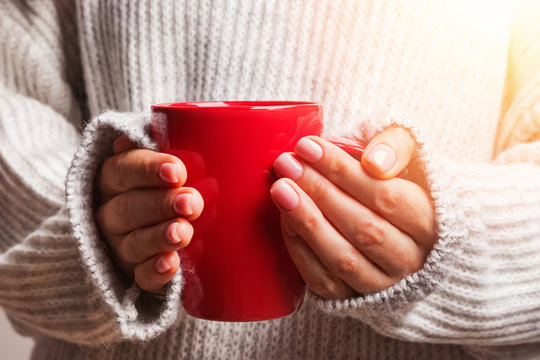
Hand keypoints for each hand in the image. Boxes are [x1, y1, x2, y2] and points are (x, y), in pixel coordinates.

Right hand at [95, 136, 203, 292]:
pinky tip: (171, 264)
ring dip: (159, 237)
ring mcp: (120, 245)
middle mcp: (111, 212)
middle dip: (160, 205)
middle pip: (129, 208)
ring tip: (184, 232)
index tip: (177, 171)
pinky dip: (154, 272)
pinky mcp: (134, 274)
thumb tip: (162, 128)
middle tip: (191, 202)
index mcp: (115, 178)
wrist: (149, 224)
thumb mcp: (161, 160)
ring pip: (133, 243)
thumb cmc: (164, 183)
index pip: (123, 170)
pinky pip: (140, 277)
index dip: (148, 169)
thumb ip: (163, 143)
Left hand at [270, 127, 435, 299]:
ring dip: (307, 222)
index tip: (308, 146)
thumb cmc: (397, 183)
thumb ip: (396, 145)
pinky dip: (301, 252)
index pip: (385, 196)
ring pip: (343, 259)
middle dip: (319, 192)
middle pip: (363, 228)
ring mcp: (384, 283)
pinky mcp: (355, 298)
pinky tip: (285, 221)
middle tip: (287, 164)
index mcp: (430, 221)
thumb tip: (374, 162)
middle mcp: (411, 258)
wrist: (400, 228)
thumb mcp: (409, 154)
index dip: (343, 171)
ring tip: (280, 190)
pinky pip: (324, 282)